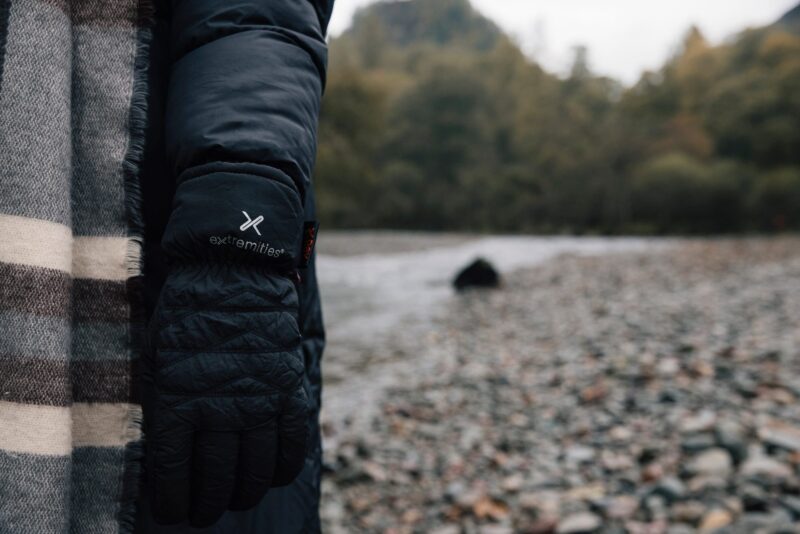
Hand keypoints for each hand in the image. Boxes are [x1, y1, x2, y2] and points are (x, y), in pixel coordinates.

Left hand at [142, 263, 308, 526]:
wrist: (234, 266)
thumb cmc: (187, 307)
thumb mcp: (157, 351)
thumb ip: (162, 398)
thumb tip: (163, 444)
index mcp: (176, 399)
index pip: (173, 472)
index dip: (175, 501)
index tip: (174, 512)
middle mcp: (219, 407)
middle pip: (217, 478)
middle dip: (210, 504)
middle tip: (206, 513)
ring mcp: (259, 399)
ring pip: (257, 468)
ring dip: (247, 491)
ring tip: (240, 498)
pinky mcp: (289, 387)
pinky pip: (293, 441)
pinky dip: (286, 465)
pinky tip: (276, 474)